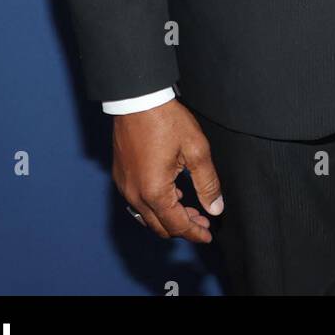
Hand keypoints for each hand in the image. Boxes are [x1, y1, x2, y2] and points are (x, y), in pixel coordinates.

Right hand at [112, 99, 223, 241]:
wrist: (137, 99)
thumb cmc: (166, 120)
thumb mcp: (196, 149)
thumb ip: (207, 183)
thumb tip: (215, 208)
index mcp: (154, 192)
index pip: (177, 225)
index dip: (195, 233)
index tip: (208, 235)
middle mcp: (135, 194)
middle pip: (160, 226)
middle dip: (182, 228)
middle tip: (202, 221)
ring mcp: (124, 186)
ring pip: (147, 217)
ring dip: (168, 218)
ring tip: (188, 209)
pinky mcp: (120, 176)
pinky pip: (137, 203)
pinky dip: (154, 206)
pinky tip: (169, 194)